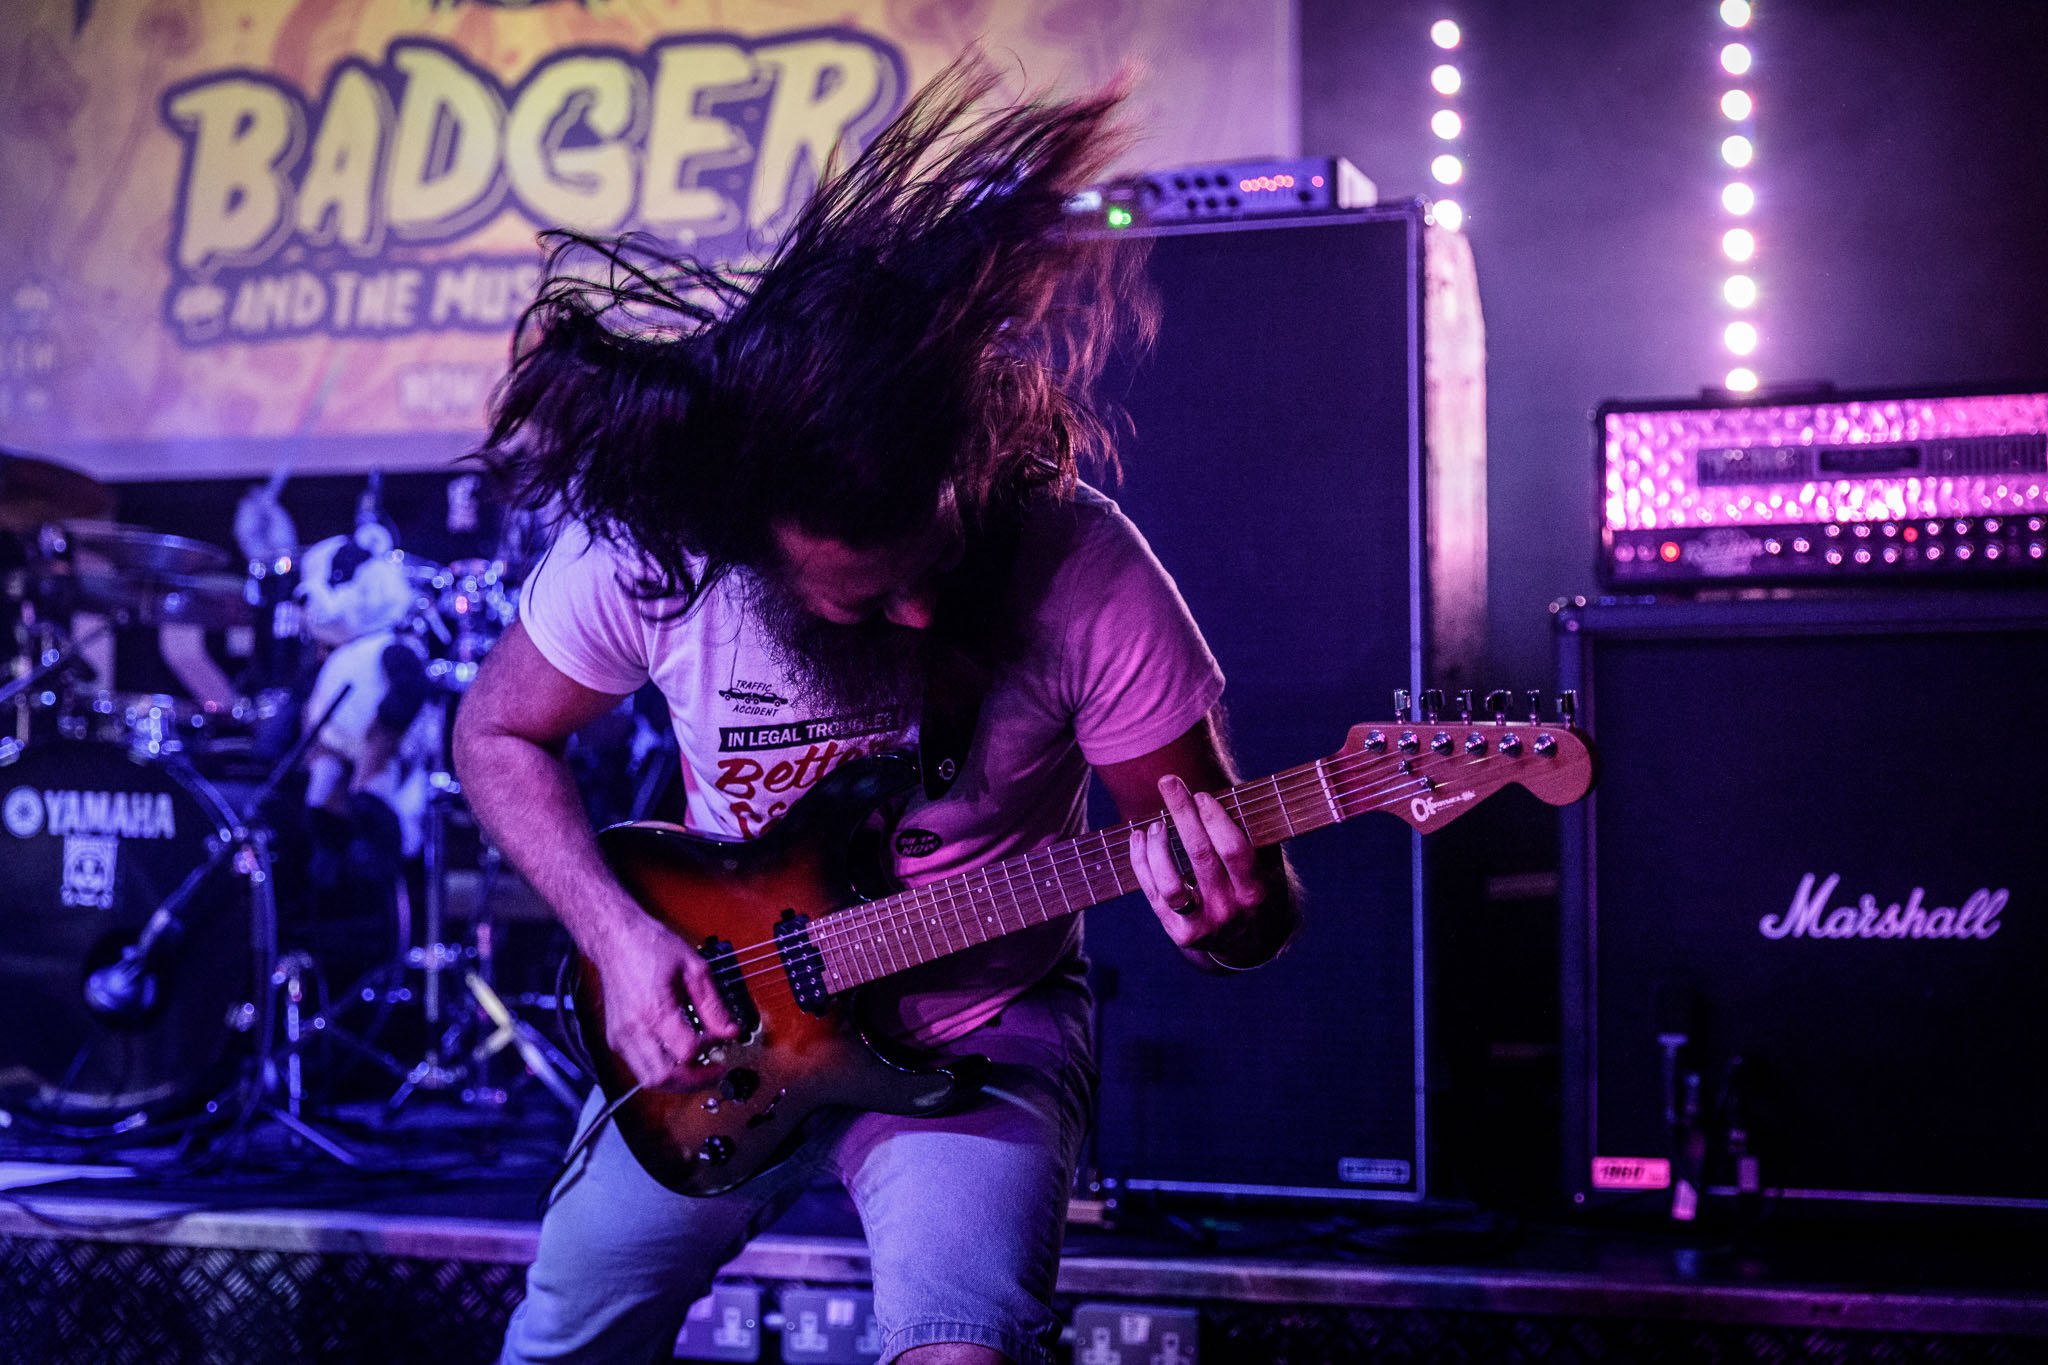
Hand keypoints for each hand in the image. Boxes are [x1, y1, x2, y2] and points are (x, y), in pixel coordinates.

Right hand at [591, 913, 742, 1090]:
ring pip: (649, 1080)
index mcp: (654, 1009)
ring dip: (678, 1082)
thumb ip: (714, 1004)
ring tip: (700, 1069)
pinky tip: (678, 1058)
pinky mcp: (616, 1039)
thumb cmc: (650, 946)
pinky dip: (662, 1071)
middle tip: (716, 1071)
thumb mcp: (693, 967)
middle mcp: (633, 1029)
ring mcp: (621, 1037)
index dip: (710, 1051)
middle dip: (695, 1081)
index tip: (723, 1042)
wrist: (615, 939)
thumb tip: (730, 1031)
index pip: (687, 1052)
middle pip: (664, 1077)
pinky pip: (640, 1069)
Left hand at [1128, 773, 1266, 959]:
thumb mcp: (1261, 868)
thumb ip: (1248, 836)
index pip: (1234, 850)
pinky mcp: (1178, 932)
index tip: (1200, 795)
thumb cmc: (1246, 887)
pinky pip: (1153, 894)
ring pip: (1171, 884)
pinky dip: (1141, 862)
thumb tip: (1223, 792)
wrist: (1240, 941)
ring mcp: (1202, 925)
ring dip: (1159, 847)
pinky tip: (1138, 837)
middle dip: (1183, 814)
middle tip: (1168, 782)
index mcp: (1254, 891)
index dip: (1216, 819)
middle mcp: (1229, 910)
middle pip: (1201, 856)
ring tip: (1155, 824)